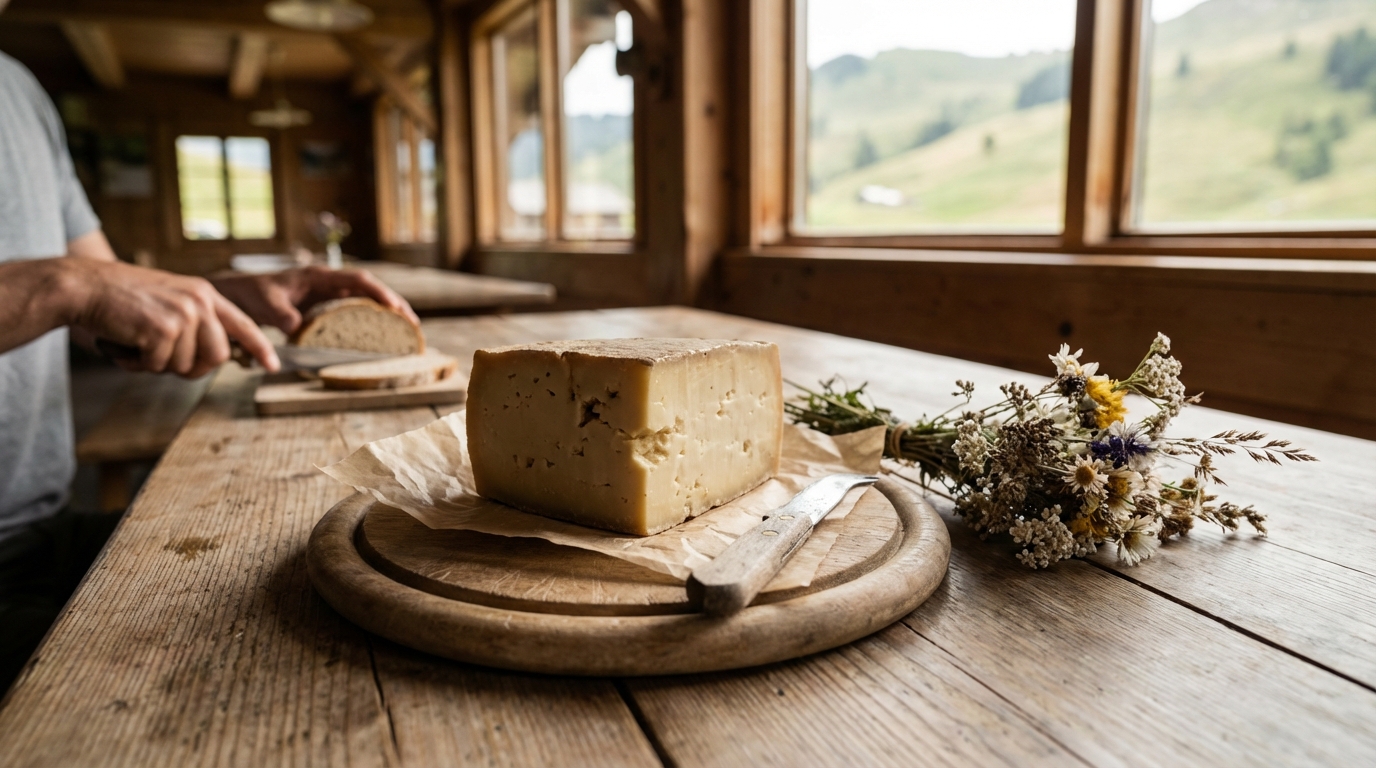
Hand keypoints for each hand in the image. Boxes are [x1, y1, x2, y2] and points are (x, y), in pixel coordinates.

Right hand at [62, 259, 279, 375]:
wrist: (85, 286)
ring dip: (159, 363)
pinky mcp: (163, 328)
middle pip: (218, 356)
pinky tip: (126, 343)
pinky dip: (139, 363)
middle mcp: (200, 301)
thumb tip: (213, 359)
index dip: (259, 347)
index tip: (273, 365)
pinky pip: (159, 366)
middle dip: (193, 368)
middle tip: (163, 360)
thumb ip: (195, 324)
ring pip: (186, 364)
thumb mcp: (170, 301)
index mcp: (204, 293)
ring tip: (139, 342)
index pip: (242, 324)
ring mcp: (183, 313)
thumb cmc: (122, 300)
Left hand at [210, 266, 417, 333]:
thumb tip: (298, 328)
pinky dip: (371, 320)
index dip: (377, 292)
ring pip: (366, 299)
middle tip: (412, 323)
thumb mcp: (266, 304)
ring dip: (387, 313)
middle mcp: (329, 282)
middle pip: (370, 288)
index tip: (392, 307)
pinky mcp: (326, 306)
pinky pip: (355, 310)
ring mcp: (329, 293)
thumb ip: (282, 314)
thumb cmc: (253, 294)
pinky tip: (382, 334)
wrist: (241, 294)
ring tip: (406, 330)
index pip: (356, 279)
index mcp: (318, 275)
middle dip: (393, 303)